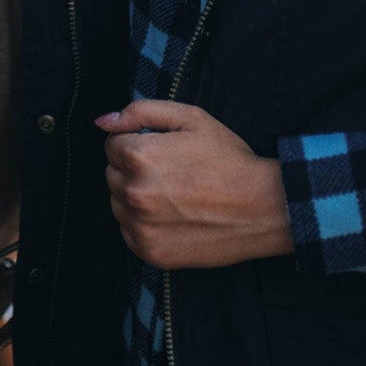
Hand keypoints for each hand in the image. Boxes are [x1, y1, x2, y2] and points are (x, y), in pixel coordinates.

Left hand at [95, 100, 292, 269]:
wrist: (262, 207)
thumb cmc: (229, 160)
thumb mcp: (191, 118)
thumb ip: (141, 112)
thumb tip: (104, 121)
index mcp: (140, 156)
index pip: (112, 144)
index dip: (137, 142)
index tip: (163, 150)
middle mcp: (134, 193)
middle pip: (112, 174)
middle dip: (133, 169)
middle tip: (171, 171)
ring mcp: (141, 227)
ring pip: (118, 204)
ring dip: (135, 197)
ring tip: (173, 194)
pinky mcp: (151, 252)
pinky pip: (129, 233)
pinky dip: (144, 224)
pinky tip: (173, 216)